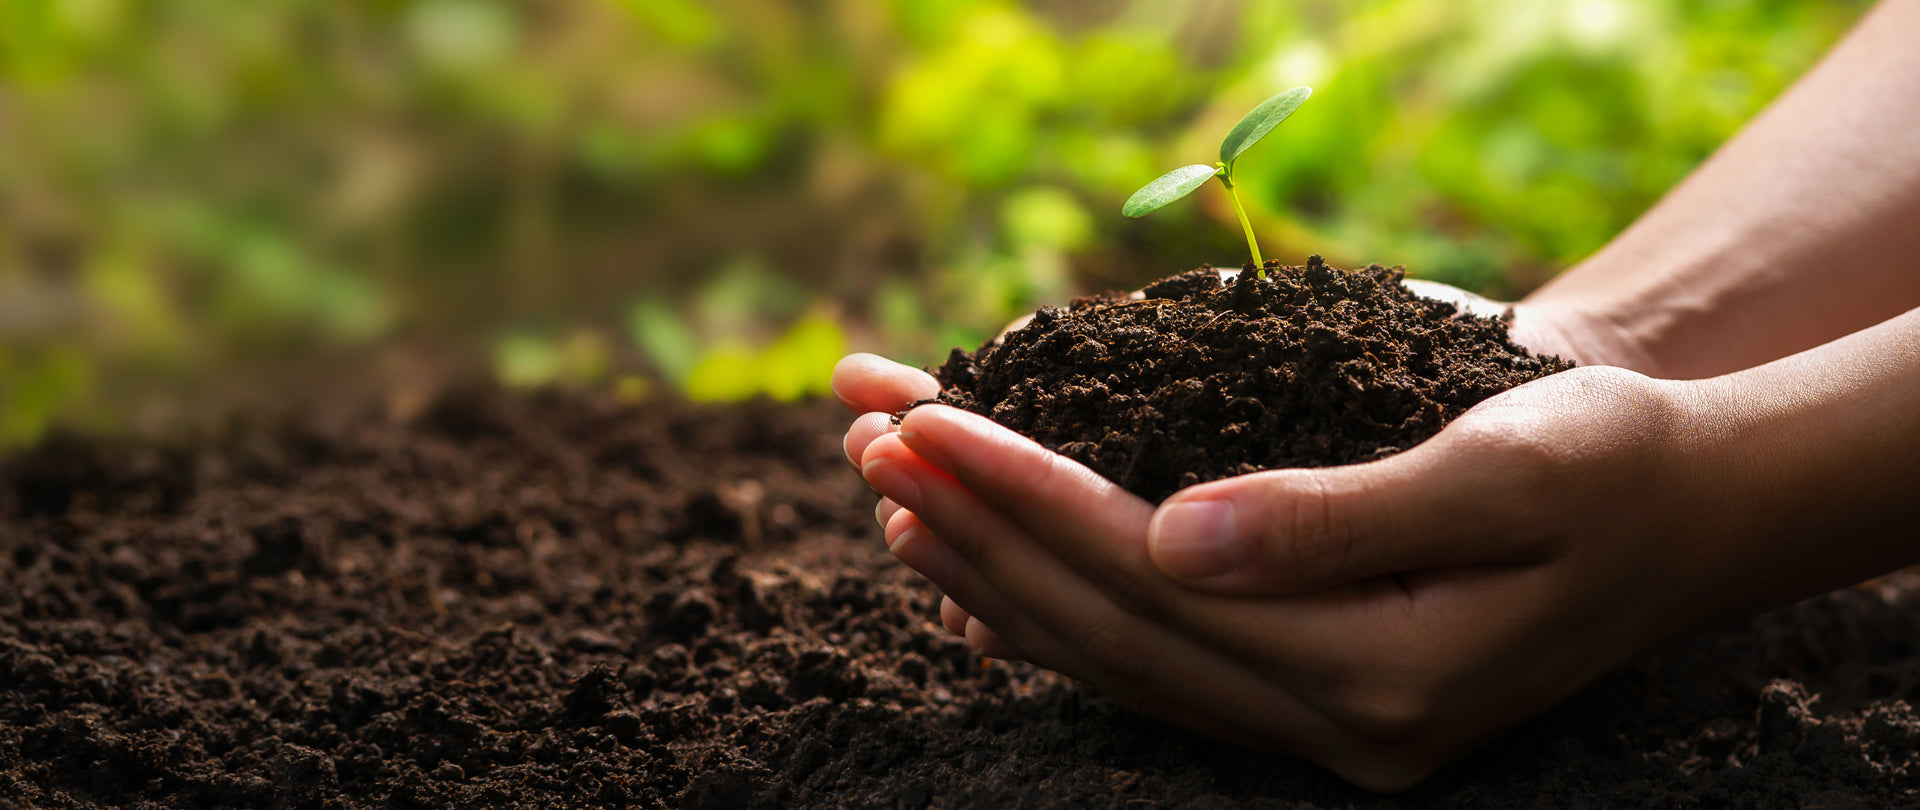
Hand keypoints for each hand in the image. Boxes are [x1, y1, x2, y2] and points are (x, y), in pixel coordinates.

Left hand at [833, 352, 1728, 790]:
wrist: (1699, 513)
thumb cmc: (1618, 464)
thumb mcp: (1504, 468)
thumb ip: (1333, 518)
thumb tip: (1168, 534)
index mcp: (1384, 674)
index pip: (1155, 581)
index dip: (1030, 498)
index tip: (929, 424)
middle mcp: (1343, 729)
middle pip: (1115, 630)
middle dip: (984, 537)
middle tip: (876, 452)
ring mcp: (1330, 734)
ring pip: (1122, 662)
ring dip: (1000, 584)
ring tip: (898, 508)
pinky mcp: (1324, 707)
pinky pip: (1161, 673)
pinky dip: (1066, 620)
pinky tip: (989, 583)